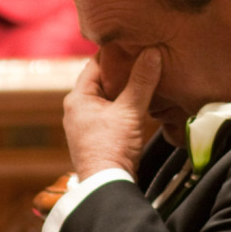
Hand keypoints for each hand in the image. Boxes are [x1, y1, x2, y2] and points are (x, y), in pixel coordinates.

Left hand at [63, 49, 161, 179]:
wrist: (106, 187)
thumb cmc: (112, 148)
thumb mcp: (130, 111)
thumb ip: (142, 82)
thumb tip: (153, 52)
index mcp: (77, 98)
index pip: (96, 64)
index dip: (116, 53)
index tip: (135, 44)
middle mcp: (77, 109)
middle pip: (103, 81)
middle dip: (123, 72)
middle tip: (145, 60)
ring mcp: (86, 125)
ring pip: (108, 98)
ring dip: (125, 91)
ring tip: (147, 80)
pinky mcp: (97, 138)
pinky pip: (112, 113)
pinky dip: (125, 106)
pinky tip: (141, 104)